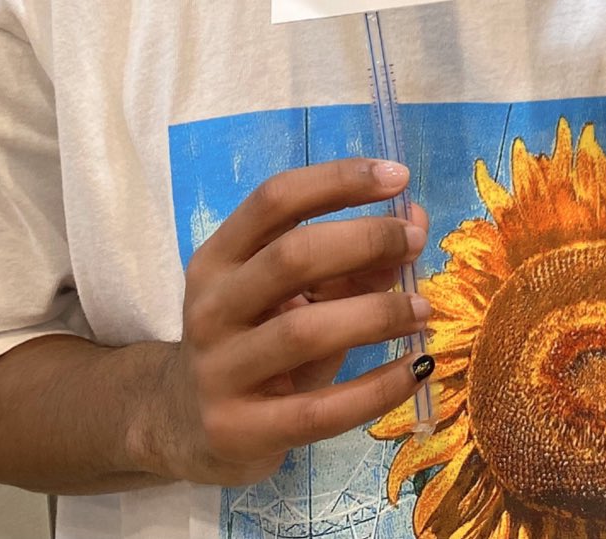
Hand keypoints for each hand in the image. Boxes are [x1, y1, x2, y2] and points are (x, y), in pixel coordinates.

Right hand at [145, 159, 431, 485]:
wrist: (183, 426)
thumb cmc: (254, 340)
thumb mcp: (293, 295)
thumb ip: (352, 261)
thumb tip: (417, 221)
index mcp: (218, 258)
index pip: (275, 200)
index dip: (339, 181)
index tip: (399, 176)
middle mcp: (210, 308)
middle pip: (291, 257)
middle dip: (365, 241)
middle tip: (416, 242)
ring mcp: (218, 371)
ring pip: (304, 331)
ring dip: (377, 314)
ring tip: (422, 310)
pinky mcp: (237, 430)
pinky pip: (320, 410)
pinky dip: (378, 388)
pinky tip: (417, 368)